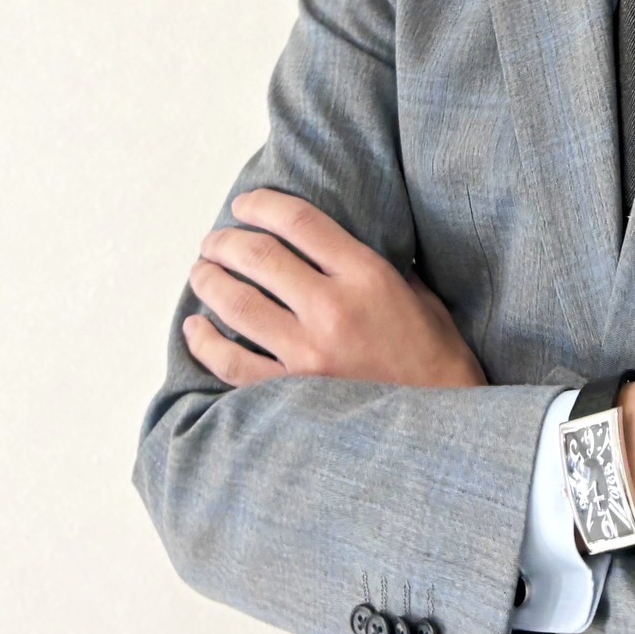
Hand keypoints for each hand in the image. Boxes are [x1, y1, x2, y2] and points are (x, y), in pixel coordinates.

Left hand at [183, 189, 485, 389]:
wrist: (438, 429)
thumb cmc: (435, 360)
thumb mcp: (419, 296)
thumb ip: (378, 267)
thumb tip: (338, 248)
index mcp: (367, 276)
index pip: (300, 222)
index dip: (263, 205)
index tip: (244, 205)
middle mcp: (332, 309)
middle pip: (259, 257)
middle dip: (226, 242)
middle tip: (214, 241)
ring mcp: (307, 354)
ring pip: (237, 304)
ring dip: (210, 282)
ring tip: (202, 273)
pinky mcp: (290, 394)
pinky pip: (232, 363)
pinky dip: (205, 343)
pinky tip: (196, 328)